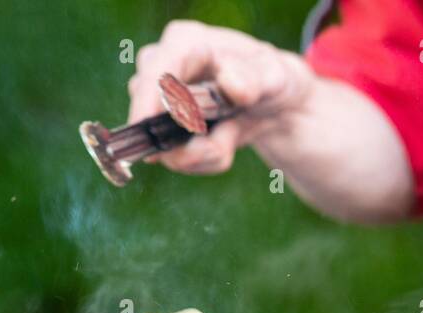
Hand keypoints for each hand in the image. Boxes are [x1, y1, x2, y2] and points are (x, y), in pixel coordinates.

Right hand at [127, 20, 313, 174]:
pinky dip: (205, 159)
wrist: (272, 106)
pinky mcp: (162, 128)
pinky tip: (224, 140)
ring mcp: (157, 99)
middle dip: (190, 138)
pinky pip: (175, 158)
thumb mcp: (274, 76)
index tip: (149, 128)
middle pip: (148, 112)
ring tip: (233, 131)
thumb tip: (230, 82)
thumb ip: (254, 78)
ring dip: (205, 152)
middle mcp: (162, 67)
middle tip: (230, 133)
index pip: (156, 70)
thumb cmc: (271, 80)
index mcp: (186, 42)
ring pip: (163, 144)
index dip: (148, 100)